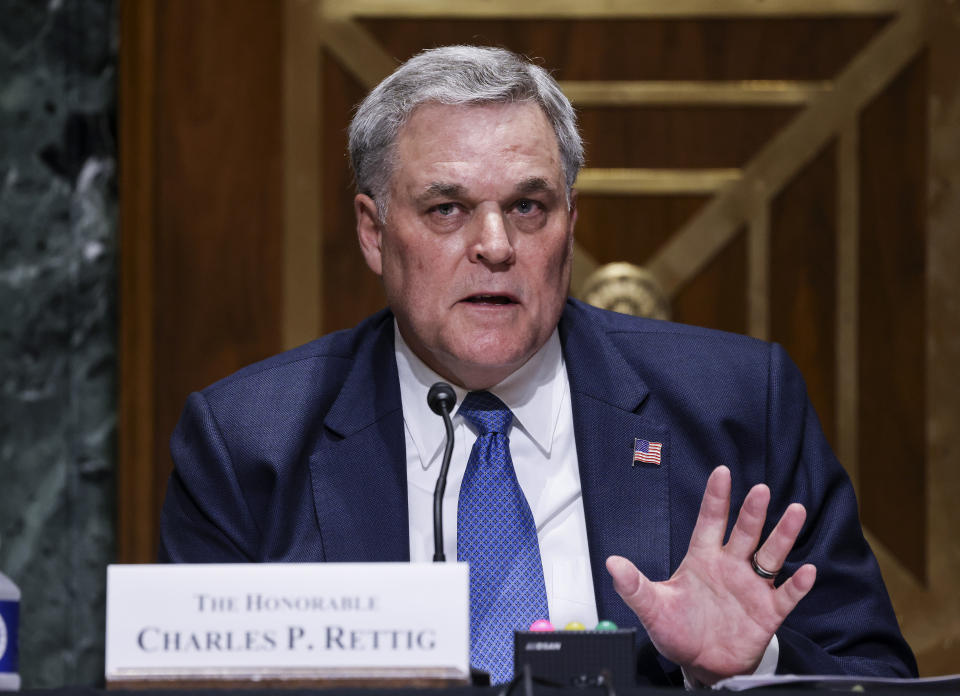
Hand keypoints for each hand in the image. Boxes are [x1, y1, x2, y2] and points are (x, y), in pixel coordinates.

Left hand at [606, 466, 815, 685]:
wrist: (702, 664)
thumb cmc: (678, 630)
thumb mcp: (653, 607)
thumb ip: (634, 586)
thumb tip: (612, 564)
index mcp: (702, 559)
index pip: (710, 521)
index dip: (716, 498)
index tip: (722, 472)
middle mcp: (730, 566)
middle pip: (744, 533)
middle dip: (753, 512)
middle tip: (761, 490)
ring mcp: (751, 587)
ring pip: (770, 555)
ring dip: (783, 535)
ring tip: (796, 512)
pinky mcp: (767, 612)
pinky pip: (786, 595)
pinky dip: (797, 585)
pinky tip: (807, 571)